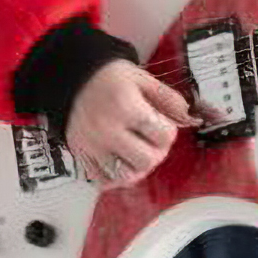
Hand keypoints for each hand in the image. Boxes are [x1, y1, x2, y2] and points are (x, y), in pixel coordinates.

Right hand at [65, 59, 202, 188]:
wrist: (70, 77)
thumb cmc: (109, 77)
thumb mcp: (142, 79)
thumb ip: (167, 98)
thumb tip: (188, 117)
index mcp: (126, 107)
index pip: (163, 136)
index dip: (168, 131)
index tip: (161, 123)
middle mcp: (108, 130)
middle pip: (147, 161)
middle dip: (157, 152)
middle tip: (152, 141)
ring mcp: (92, 146)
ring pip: (125, 177)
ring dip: (138, 168)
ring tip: (138, 152)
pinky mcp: (80, 155)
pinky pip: (103, 181)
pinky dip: (115, 177)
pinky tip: (121, 161)